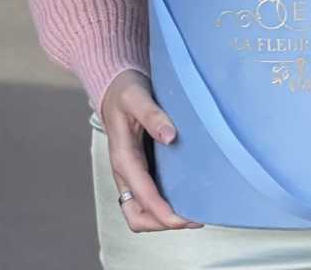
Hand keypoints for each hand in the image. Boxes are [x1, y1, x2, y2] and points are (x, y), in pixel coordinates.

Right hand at [100, 69, 203, 231]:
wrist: (114, 86)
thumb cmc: (125, 91)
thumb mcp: (137, 97)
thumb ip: (152, 115)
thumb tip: (170, 136)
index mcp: (123, 159)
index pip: (143, 197)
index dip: (164, 213)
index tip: (187, 218)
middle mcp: (125, 172)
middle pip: (137, 216)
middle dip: (163, 223)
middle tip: (195, 218)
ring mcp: (131, 173)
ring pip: (141, 212)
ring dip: (164, 218)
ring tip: (194, 212)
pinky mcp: (139, 169)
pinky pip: (148, 198)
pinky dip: (164, 206)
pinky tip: (186, 196)